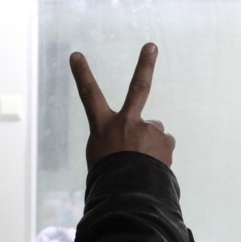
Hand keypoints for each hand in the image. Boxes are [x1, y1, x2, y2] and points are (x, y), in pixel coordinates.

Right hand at [69, 42, 174, 167]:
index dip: (81, 74)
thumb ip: (120, 138)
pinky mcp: (165, 141)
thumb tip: (144, 134)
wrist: (129, 195)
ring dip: (150, 144)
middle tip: (151, 46)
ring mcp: (148, 130)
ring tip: (142, 164)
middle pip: (138, 88)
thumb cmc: (109, 177)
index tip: (75, 54)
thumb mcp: (102, 155)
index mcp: (103, 127)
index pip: (89, 95)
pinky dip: (160, 155)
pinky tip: (152, 168)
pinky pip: (164, 146)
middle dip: (145, 65)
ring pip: (153, 132)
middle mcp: (127, 123)